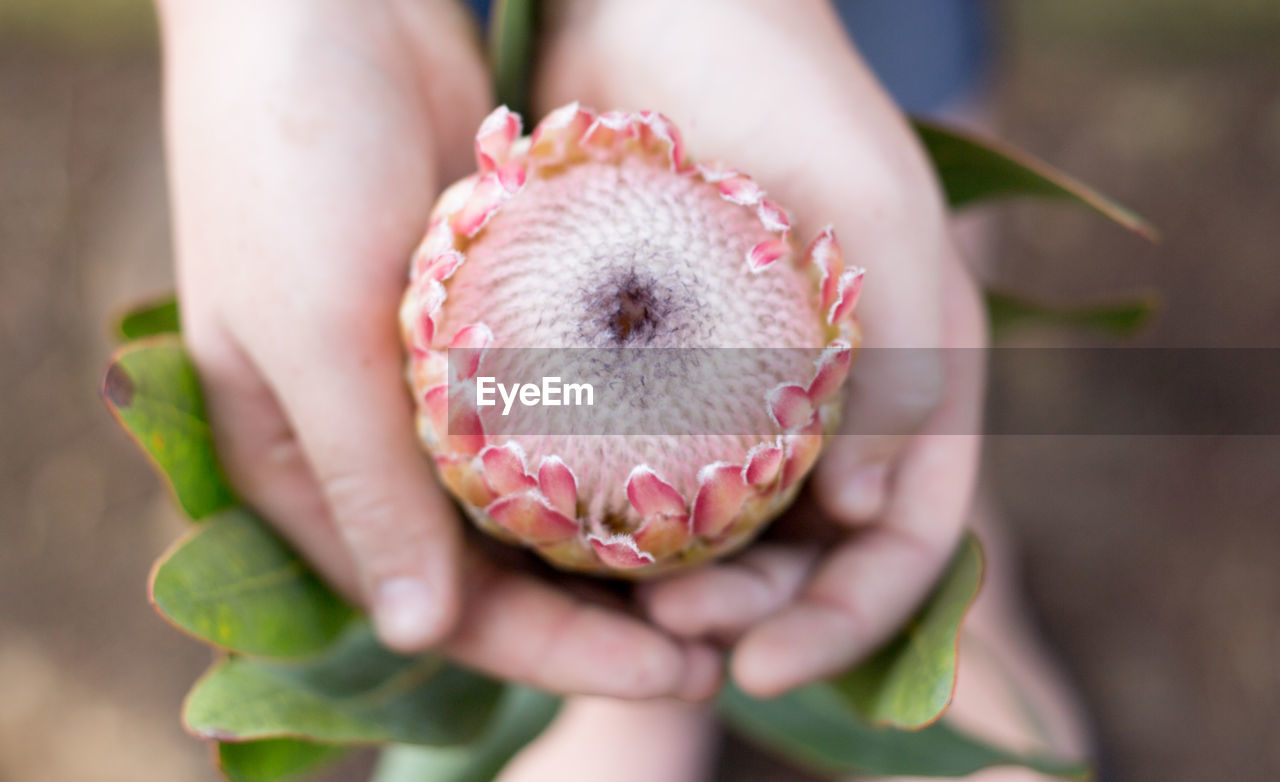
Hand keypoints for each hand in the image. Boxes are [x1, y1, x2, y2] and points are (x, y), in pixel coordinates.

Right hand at [159, 0, 717, 699]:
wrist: (320, 5)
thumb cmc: (281, 160)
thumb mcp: (304, 331)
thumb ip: (364, 481)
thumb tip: (416, 635)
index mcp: (307, 471)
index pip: (439, 603)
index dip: (554, 655)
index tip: (671, 675)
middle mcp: (377, 443)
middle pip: (503, 570)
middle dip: (608, 618)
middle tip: (722, 648)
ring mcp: (440, 385)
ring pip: (545, 501)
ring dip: (629, 544)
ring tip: (737, 576)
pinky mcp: (493, 324)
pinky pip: (568, 410)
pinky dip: (627, 446)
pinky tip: (712, 468)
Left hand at [536, 0, 986, 694]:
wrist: (670, 11)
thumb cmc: (792, 96)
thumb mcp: (880, 222)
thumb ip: (907, 368)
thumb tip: (868, 521)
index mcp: (916, 385)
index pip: (907, 546)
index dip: (845, 622)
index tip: (757, 665)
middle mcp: (836, 407)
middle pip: (809, 561)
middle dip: (751, 614)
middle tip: (669, 632)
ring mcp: (745, 394)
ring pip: (726, 534)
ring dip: (681, 587)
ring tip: (618, 605)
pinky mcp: (656, 372)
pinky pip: (645, 472)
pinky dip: (622, 521)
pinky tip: (564, 541)